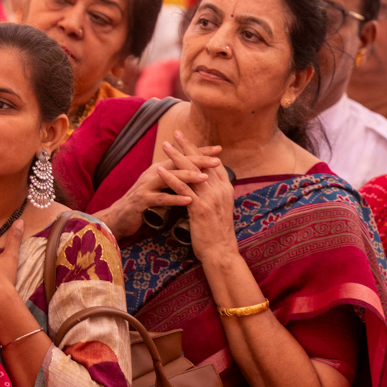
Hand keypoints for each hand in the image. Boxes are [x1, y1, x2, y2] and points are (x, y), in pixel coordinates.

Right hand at [101, 144, 222, 238]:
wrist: (120, 216)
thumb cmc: (144, 202)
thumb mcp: (160, 186)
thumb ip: (174, 178)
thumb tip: (196, 172)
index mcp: (160, 169)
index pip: (183, 157)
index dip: (200, 152)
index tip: (219, 150)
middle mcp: (154, 173)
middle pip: (179, 163)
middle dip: (199, 161)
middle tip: (217, 160)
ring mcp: (147, 186)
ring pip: (170, 178)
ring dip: (189, 177)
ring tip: (205, 178)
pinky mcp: (142, 200)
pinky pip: (161, 198)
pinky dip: (175, 198)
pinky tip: (188, 200)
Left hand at [159, 131, 235, 260]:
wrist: (221, 252)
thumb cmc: (218, 233)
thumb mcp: (220, 209)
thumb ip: (215, 194)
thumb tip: (205, 182)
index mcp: (226, 188)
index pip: (212, 163)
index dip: (200, 149)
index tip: (188, 139)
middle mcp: (220, 190)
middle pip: (201, 162)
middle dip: (187, 146)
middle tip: (175, 134)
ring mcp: (210, 198)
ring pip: (190, 172)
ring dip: (176, 156)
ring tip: (165, 145)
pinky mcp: (199, 208)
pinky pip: (182, 188)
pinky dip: (170, 177)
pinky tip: (160, 169)